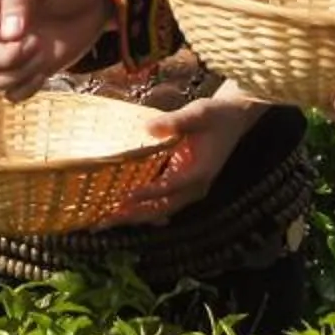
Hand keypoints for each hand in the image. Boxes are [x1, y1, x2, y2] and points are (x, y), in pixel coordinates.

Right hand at [0, 0, 111, 94]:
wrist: (96, 2)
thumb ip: (19, 1)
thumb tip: (7, 33)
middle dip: (7, 58)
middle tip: (35, 42)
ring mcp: (10, 57)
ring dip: (22, 71)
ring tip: (44, 50)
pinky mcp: (29, 74)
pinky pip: (15, 95)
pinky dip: (31, 86)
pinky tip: (45, 69)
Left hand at [108, 93, 266, 225]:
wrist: (232, 120)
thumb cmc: (214, 115)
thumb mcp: (197, 113)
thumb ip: (175, 121)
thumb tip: (148, 127)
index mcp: (199, 172)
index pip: (170, 187)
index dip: (148, 194)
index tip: (124, 197)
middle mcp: (194, 187)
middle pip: (161, 209)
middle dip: (133, 216)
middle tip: (103, 221)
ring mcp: (188, 190)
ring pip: (159, 211)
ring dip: (133, 216)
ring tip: (103, 221)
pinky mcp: (181, 187)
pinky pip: (160, 204)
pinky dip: (141, 209)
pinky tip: (119, 212)